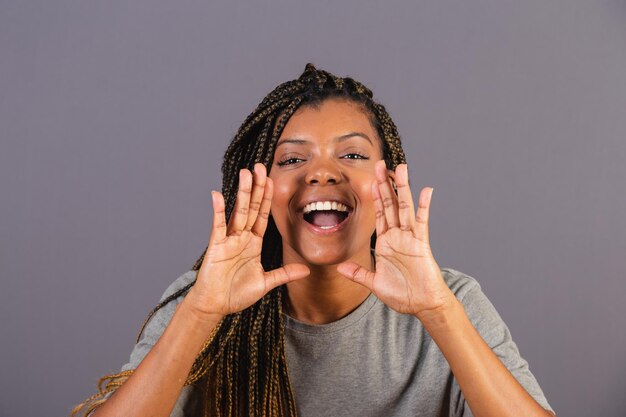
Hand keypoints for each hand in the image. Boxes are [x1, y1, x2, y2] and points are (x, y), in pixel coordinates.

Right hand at [186, 163, 309, 317]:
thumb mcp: (266, 282)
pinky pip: (218, 226)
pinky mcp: (216, 247)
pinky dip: (217, 211)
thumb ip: (284, 274)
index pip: (262, 215)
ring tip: (246, 173)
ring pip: (238, 212)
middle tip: (260, 166)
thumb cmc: (236, 294)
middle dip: (256, 188)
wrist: (215, 306)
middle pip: (251, 208)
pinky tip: (217, 195)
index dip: (267, 198)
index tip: (272, 180)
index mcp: (253, 243)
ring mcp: (228, 240)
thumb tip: (306, 270)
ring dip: (242, 193)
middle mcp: (241, 237)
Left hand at [337, 161, 453, 316]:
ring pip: (405, 207)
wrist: (422, 305)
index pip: (379, 214)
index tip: (371, 179)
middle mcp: (398, 236)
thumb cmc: (403, 294)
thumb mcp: (374, 283)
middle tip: (380, 164)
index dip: (375, 196)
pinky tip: (426, 190)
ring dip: (402, 187)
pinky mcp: (421, 244)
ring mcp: (410, 238)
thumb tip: (340, 267)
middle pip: (391, 204)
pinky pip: (422, 222)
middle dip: (384, 184)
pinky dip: (424, 206)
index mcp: (386, 242)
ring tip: (401, 167)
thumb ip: (359, 273)